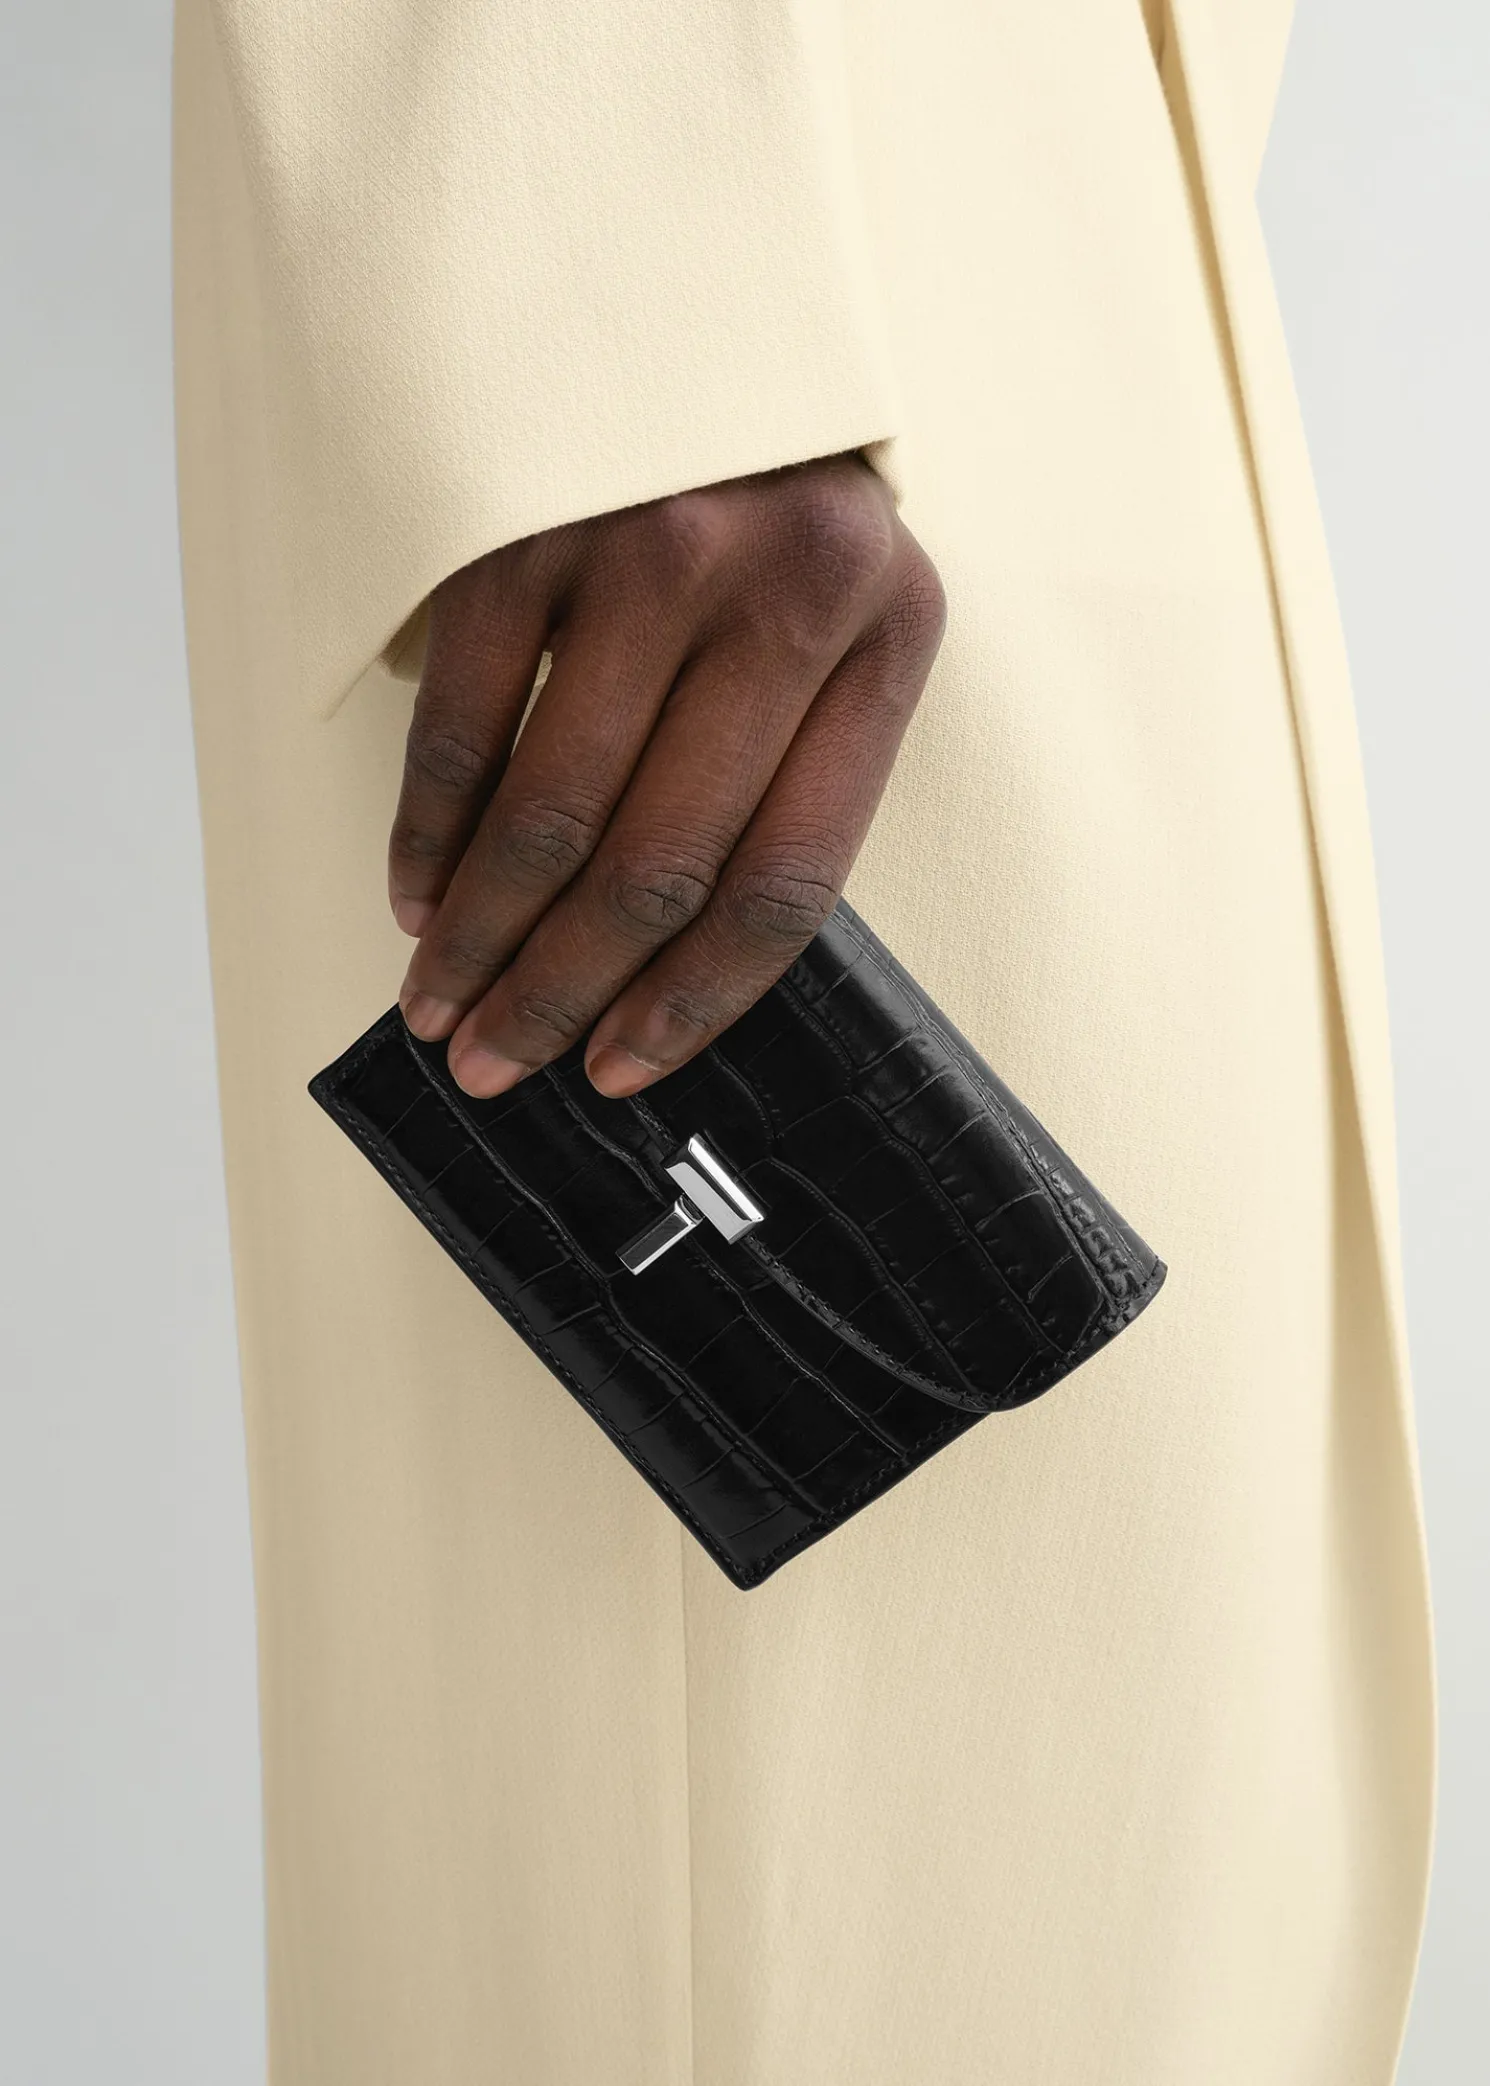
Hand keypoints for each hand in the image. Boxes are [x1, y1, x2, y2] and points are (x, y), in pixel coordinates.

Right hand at [389, 454, 944, 1098]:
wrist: (708, 316)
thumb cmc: (775, 509)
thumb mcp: (840, 620)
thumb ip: (785, 763)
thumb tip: (656, 971)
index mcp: (885, 640)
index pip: (786, 881)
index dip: (694, 1003)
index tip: (620, 1071)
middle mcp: (780, 593)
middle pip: (659, 866)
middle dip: (562, 993)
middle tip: (499, 1063)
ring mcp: (648, 551)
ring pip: (552, 812)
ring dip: (481, 936)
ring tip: (442, 1004)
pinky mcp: (528, 520)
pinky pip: (464, 725)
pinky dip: (430, 831)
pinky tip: (416, 894)